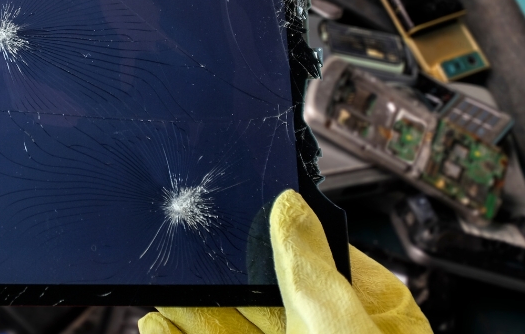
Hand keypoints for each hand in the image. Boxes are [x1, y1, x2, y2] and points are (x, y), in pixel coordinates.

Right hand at [138, 190, 431, 333]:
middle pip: (260, 287)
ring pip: (229, 322)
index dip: (265, 228)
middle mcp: (325, 330)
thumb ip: (310, 270)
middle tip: (178, 243)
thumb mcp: (343, 327)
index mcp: (367, 309)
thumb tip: (287, 204)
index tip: (229, 208)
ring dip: (188, 304)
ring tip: (157, 283)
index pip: (310, 250)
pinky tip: (158, 322)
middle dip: (214, 268)